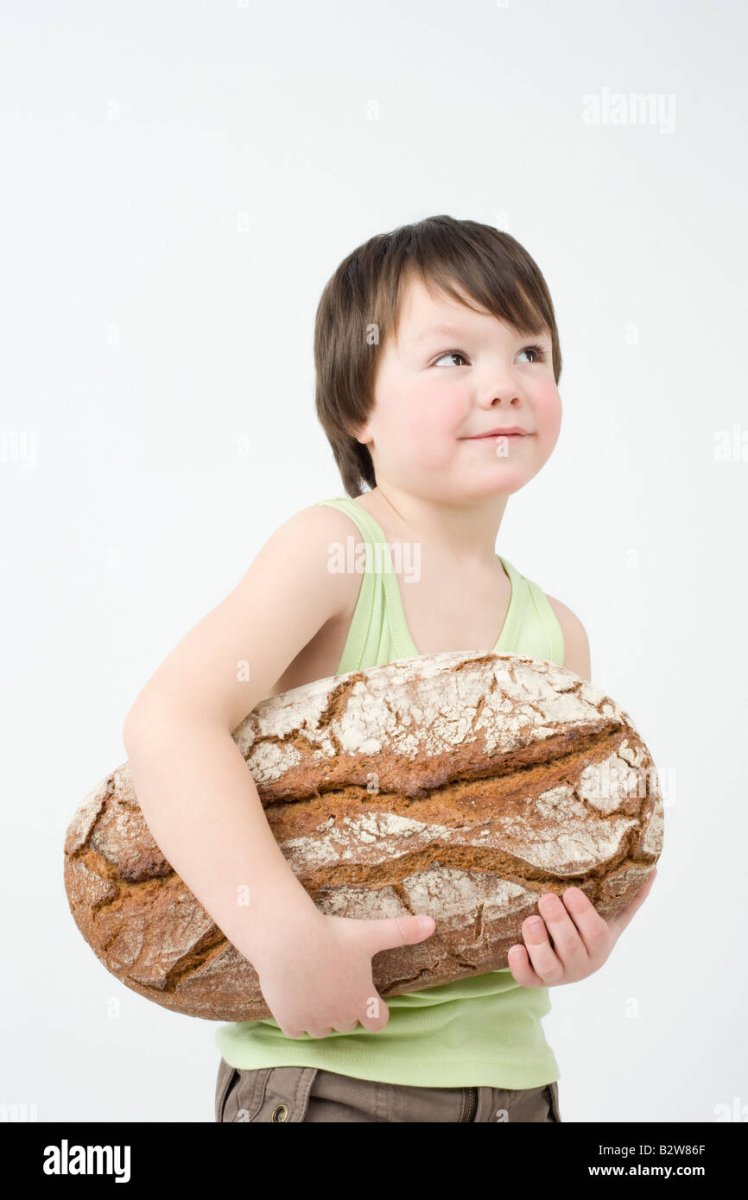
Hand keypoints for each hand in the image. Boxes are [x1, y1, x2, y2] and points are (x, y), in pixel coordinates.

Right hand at [254, 909, 435, 1038]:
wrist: (288, 940)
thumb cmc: (332, 936)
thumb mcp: (370, 933)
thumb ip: (402, 932)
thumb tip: (433, 923)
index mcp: (362, 1000)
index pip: (377, 1022)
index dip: (374, 1009)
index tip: (365, 993)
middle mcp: (339, 1017)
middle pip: (347, 1022)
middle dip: (344, 1007)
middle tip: (335, 980)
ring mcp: (313, 1021)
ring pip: (322, 1029)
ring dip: (321, 1014)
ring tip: (314, 986)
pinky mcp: (289, 1022)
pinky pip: (296, 1030)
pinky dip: (296, 1018)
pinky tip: (295, 996)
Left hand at [506, 868, 657, 987]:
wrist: (567, 963)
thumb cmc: (589, 933)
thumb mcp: (611, 918)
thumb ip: (630, 898)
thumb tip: (652, 868)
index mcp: (600, 947)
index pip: (595, 933)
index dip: (583, 914)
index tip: (571, 891)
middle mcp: (581, 965)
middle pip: (571, 947)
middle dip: (558, 922)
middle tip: (546, 898)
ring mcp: (557, 975)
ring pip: (548, 965)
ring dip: (538, 942)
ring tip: (530, 920)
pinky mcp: (534, 981)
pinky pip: (527, 979)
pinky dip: (520, 966)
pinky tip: (515, 948)